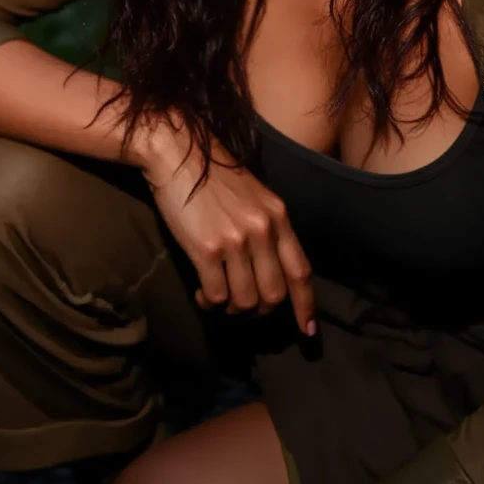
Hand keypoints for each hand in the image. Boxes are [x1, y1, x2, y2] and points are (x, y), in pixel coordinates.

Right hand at [137, 115, 316, 338]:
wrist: (177, 152)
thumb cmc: (213, 176)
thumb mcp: (255, 198)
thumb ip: (268, 230)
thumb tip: (270, 273)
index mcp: (278, 216)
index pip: (301, 270)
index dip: (305, 305)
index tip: (307, 331)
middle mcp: (262, 230)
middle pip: (274, 295)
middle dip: (258, 311)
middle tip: (241, 306)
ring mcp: (236, 240)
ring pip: (245, 301)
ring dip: (231, 308)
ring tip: (218, 297)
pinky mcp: (207, 248)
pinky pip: (217, 296)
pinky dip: (210, 303)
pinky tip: (201, 293)